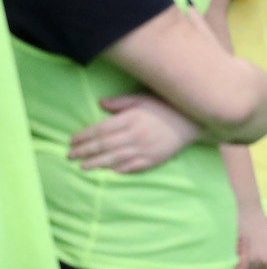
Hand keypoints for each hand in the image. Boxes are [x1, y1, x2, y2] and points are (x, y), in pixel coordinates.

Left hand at [68, 94, 200, 172]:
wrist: (193, 121)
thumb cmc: (166, 106)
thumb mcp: (143, 98)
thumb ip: (121, 102)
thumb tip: (100, 104)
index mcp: (131, 119)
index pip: (100, 130)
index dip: (84, 137)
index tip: (72, 141)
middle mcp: (135, 136)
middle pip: (103, 146)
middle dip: (84, 151)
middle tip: (70, 156)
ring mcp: (144, 150)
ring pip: (113, 159)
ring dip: (95, 163)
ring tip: (83, 166)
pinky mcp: (153, 160)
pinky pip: (130, 167)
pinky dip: (117, 170)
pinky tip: (107, 170)